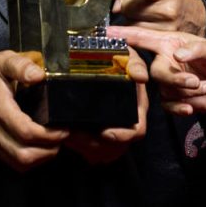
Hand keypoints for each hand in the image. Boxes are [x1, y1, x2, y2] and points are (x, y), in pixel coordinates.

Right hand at [0, 50, 67, 170]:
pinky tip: (40, 147)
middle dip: (49, 150)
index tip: (64, 129)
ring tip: (54, 143)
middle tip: (62, 138)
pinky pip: (13, 163)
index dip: (49, 136)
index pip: (26, 133)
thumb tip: (38, 75)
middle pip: (25, 155)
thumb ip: (21, 66)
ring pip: (20, 163)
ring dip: (42, 157)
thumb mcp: (4, 60)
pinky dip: (31, 160)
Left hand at [62, 47, 149, 163]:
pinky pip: (88, 150)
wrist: (97, 57)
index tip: (105, 132)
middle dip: (93, 144)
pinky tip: (65, 133)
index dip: (122, 136)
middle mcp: (126, 123)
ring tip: (65, 133)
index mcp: (136, 107)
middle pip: (115, 147)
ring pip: (99, 151)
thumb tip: (140, 77)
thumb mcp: (126, 54)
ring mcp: (112, 130)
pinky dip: (76, 145)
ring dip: (82, 146)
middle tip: (72, 134)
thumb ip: (134, 63)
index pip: (136, 131)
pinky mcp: (97, 135)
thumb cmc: (114, 56)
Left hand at [110, 0, 205, 35]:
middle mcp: (168, 9)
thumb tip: (115, 7)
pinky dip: (137, 31)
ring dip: (131, 20)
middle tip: (139, 5)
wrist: (198, 17)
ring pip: (131, 24)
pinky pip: (138, 36)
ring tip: (147, 16)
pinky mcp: (164, 42)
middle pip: (130, 9)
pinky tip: (148, 26)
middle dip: (127, 7)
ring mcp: (167, 28)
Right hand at [110, 25, 205, 116]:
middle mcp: (166, 61)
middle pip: (153, 71)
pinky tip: (193, 107)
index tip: (106, 32)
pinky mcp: (174, 99)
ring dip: (185, 92)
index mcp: (171, 43)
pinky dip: (180, 108)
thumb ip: (199, 49)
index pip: (144, 38)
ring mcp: (169, 81)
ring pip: (163, 89)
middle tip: (193, 81)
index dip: (125, 34)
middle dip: (173, 78)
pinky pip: (168, 106)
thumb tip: (178, 54)